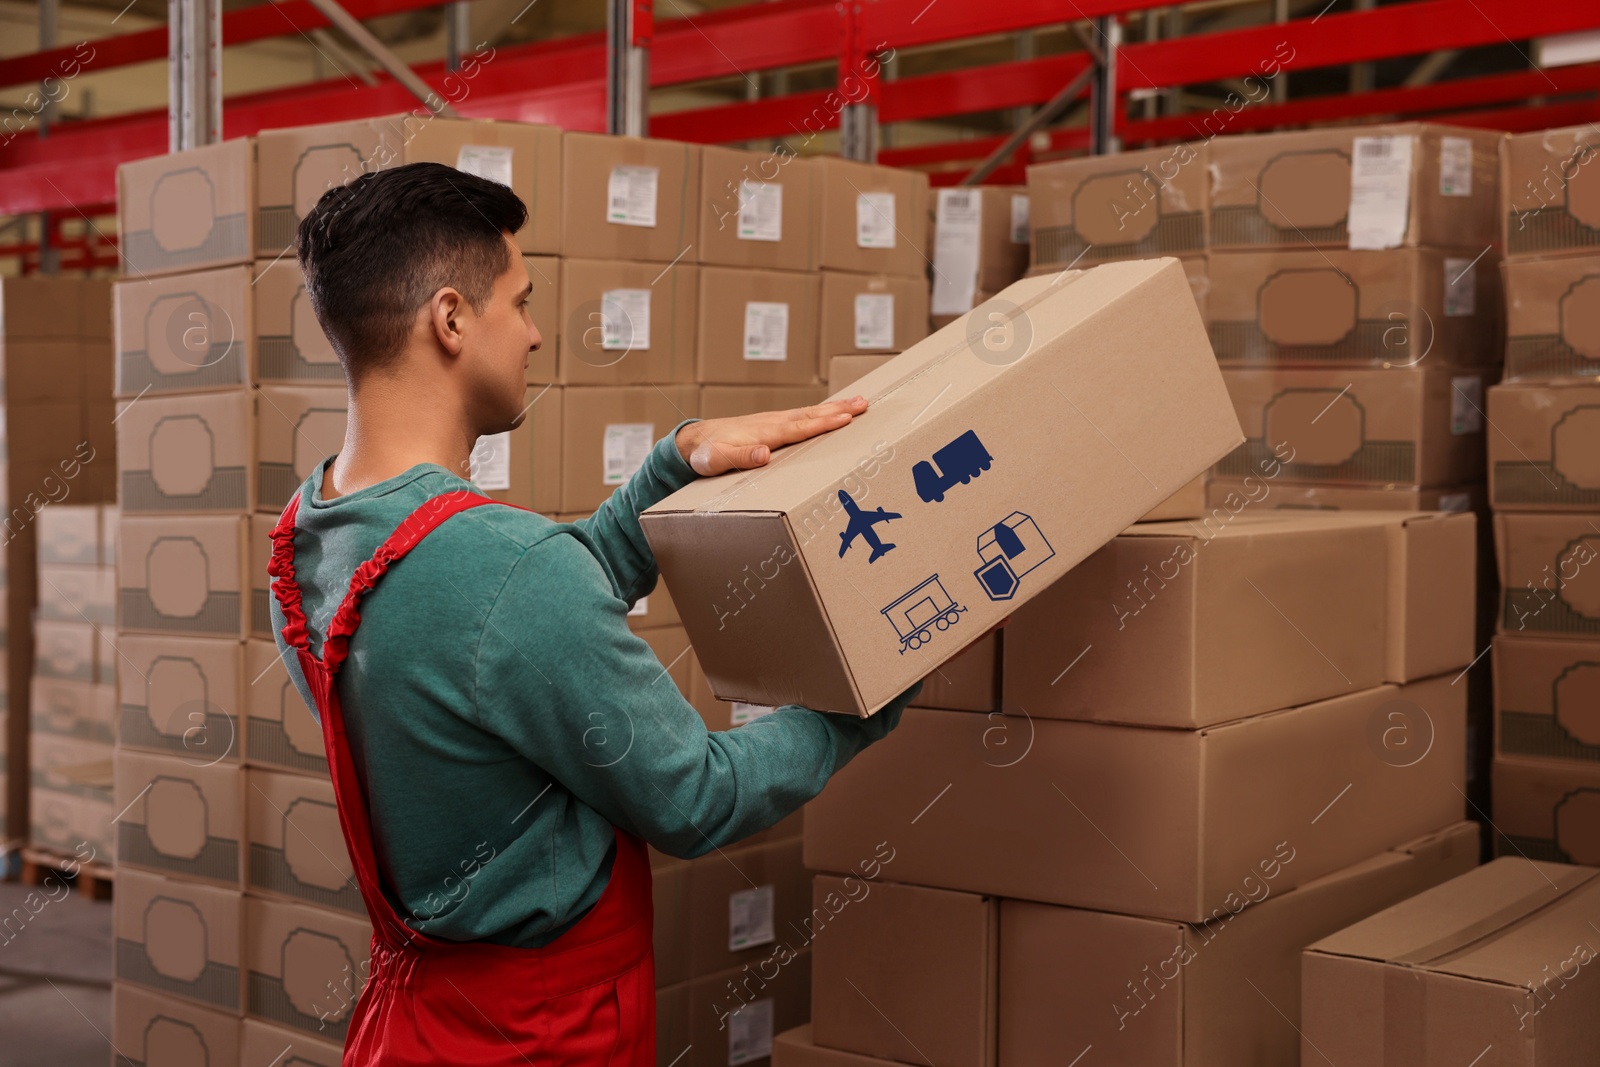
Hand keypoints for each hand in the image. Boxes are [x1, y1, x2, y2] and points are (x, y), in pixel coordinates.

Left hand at [676, 397, 868, 476]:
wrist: (694, 442)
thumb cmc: (706, 454)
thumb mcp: (718, 460)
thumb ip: (740, 457)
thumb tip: (764, 454)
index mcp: (765, 433)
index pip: (800, 428)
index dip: (824, 423)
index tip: (846, 419)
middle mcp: (773, 423)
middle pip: (811, 414)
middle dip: (839, 410)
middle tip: (865, 403)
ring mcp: (773, 422)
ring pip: (809, 413)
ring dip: (834, 408)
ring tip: (858, 403)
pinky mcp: (772, 425)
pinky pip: (802, 416)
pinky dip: (821, 412)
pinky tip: (830, 412)